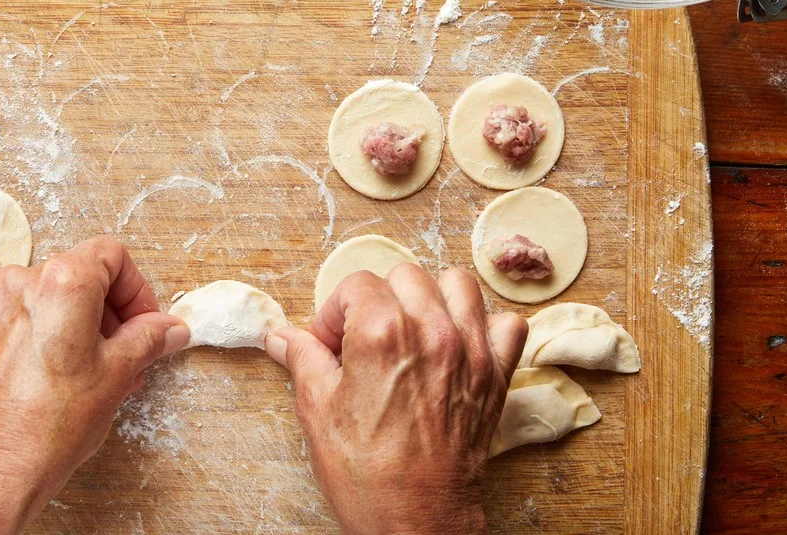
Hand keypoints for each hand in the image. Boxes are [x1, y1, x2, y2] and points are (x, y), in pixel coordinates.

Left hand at [0, 236, 189, 534]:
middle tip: (129, 351)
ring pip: (49, 299)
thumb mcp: (118, 374)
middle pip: (80, 275)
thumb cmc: (50, 425)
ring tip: (97, 372)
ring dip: (80, 326)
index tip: (146, 322)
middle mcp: (20, 283)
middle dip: (111, 312)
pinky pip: (21, 320)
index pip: (111, 256)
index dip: (137, 289)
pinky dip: (45, 337)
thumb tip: (170, 328)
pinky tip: (58, 377)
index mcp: (61, 282)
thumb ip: (149, 339)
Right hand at [265, 265, 526, 534]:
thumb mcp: (318, 410)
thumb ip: (303, 358)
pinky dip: (484, 326)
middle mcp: (431, 331)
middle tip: (363, 340)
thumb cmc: (367, 475)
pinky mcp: (495, 375)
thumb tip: (281, 335)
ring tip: (411, 331)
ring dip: (431, 299)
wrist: (415, 523)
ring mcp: (469, 350)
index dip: (335, 312)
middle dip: (378, 300)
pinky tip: (457, 346)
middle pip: (404, 276)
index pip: (356, 284)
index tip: (329, 342)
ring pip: (457, 284)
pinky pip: (505, 323)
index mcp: (381, 333)